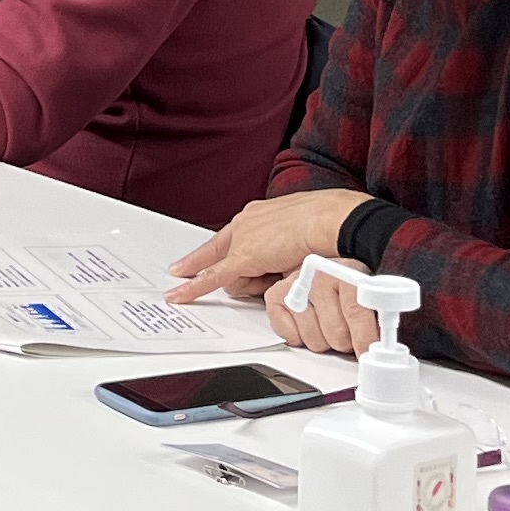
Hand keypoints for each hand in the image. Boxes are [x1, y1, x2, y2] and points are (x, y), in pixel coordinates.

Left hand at [164, 187, 368, 304]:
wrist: (331, 220)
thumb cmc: (327, 227)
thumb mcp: (298, 243)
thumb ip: (279, 255)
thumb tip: (271, 276)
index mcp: (258, 215)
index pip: (228, 239)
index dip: (212, 254)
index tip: (195, 261)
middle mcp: (244, 224)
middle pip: (226, 259)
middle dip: (244, 275)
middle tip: (270, 274)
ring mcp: (242, 240)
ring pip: (232, 274)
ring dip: (254, 283)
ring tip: (284, 271)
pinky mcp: (242, 257)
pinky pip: (213, 278)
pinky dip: (194, 288)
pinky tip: (177, 295)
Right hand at [267, 257, 384, 356]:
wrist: (324, 266)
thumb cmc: (348, 283)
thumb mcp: (369, 292)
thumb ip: (379, 315)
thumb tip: (385, 348)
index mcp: (345, 272)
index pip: (357, 313)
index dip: (365, 339)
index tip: (370, 353)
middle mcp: (317, 277)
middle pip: (336, 335)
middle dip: (346, 342)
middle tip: (350, 336)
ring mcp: (294, 287)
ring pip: (315, 341)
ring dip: (324, 341)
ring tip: (329, 327)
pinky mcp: (276, 298)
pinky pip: (291, 337)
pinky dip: (300, 338)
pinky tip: (309, 325)